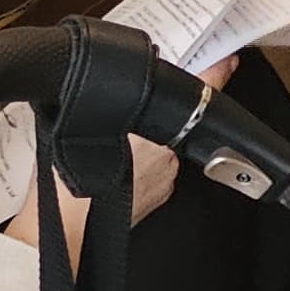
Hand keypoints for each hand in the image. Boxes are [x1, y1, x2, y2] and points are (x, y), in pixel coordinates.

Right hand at [8, 59, 232, 248]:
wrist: (62, 229)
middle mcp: (167, 157)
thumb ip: (102, 107)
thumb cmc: (65, 182)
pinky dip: (139, 167)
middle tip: (125, 118)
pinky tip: (112, 168)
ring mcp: (163, 180)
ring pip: (160, 149)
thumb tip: (105, 97)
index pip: (195, 94)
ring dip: (142, 145)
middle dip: (152, 117)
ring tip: (107, 149)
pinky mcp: (156, 198)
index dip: (214, 74)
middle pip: (172, 123)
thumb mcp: (79, 122)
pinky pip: (154, 172)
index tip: (227, 61)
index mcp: (154, 133)